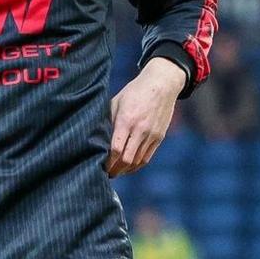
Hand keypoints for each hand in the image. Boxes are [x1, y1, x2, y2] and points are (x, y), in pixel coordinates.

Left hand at [107, 58, 186, 176]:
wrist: (161, 85)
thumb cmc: (134, 92)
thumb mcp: (116, 102)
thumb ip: (108, 121)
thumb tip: (97, 140)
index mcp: (126, 120)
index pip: (115, 148)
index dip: (107, 162)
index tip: (99, 166)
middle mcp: (140, 129)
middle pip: (127, 159)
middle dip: (115, 170)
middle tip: (106, 173)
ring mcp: (151, 134)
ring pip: (137, 161)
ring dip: (125, 170)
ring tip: (116, 172)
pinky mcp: (159, 137)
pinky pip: (147, 157)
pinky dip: (136, 165)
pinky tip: (128, 167)